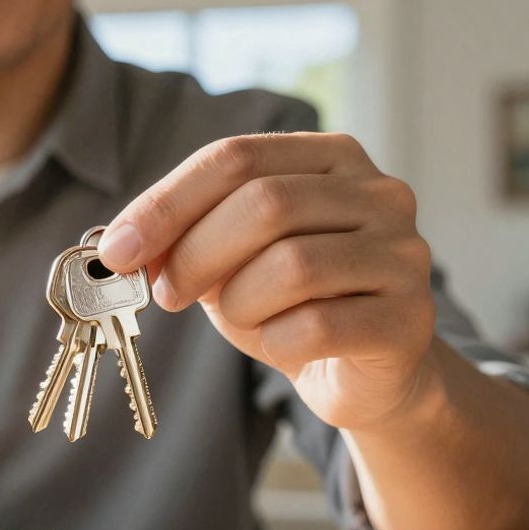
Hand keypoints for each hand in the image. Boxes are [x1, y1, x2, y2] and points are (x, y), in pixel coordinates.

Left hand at [99, 132, 435, 430]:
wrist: (361, 372)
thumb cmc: (288, 303)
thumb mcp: (227, 259)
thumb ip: (183, 239)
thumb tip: (119, 247)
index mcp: (330, 158)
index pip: (235, 157)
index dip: (166, 204)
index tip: (117, 250)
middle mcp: (379, 193)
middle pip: (264, 204)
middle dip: (195, 255)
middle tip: (167, 294)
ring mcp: (403, 253)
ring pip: (292, 265)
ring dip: (240, 303)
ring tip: (241, 318)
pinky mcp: (411, 318)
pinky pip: (319, 326)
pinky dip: (278, 342)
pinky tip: (284, 345)